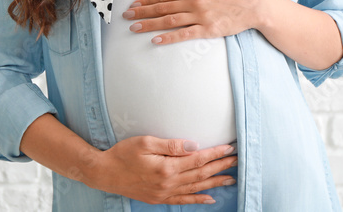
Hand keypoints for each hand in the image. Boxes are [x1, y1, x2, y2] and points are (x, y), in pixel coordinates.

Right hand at [83, 135, 236, 203]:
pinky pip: (183, 200)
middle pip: (201, 174)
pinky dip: (198, 199)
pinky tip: (210, 198)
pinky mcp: (159, 198)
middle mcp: (168, 183)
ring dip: (215, 183)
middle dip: (221, 167)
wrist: (104, 173)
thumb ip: (172, 145)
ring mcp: (164, 193)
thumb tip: (195, 145)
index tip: (230, 148)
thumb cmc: (123, 153)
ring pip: (196, 188)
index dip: (215, 154)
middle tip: (237, 160)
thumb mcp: (146, 142)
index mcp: (166, 167)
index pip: (198, 160)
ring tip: (231, 178)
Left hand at [121, 0, 261, 44]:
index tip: (134, 5)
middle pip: (163, 7)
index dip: (147, 0)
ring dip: (150, 24)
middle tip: (127, 17)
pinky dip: (169, 37)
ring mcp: (200, 16)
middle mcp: (194, 0)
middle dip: (142, 12)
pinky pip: (184, 34)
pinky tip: (156, 40)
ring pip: (169, 20)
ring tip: (134, 28)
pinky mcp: (207, 29)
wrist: (251, 4)